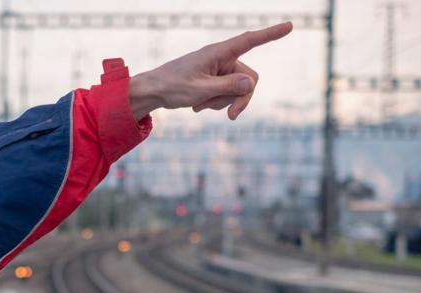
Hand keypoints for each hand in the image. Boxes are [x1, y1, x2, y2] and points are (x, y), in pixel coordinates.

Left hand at [128, 22, 292, 120]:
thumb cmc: (172, 87)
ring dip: (221, 102)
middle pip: (249, 79)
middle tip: (230, 117)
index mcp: (219, 53)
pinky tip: (197, 105)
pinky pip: (226, 94)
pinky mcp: (214, 80)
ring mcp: (218, 70)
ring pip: (237, 90)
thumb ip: (227, 87)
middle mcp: (222, 59)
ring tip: (199, 104)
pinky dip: (215, 102)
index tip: (290, 25)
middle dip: (240, 98)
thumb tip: (251, 82)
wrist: (153, 92)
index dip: (271, 34)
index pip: (250, 41)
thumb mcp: (200, 90)